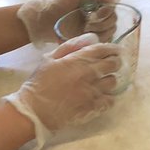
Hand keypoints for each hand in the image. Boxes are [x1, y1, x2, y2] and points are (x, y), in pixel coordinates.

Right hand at [3, 36, 120, 149]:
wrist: (33, 111)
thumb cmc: (38, 83)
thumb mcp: (49, 59)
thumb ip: (69, 47)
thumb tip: (88, 39)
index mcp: (77, 60)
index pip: (102, 49)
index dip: (112, 48)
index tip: (116, 50)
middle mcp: (88, 74)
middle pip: (113, 64)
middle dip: (114, 62)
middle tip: (111, 64)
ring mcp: (92, 92)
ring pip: (113, 82)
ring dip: (109, 80)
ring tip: (103, 82)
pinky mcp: (92, 107)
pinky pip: (110, 101)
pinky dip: (108, 98)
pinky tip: (102, 98)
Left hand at [17, 0, 119, 49]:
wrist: (43, 19)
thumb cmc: (59, 2)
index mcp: (98, 3)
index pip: (113, 8)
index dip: (107, 11)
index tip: (97, 12)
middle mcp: (99, 15)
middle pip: (113, 21)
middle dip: (102, 23)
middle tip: (88, 23)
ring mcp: (94, 29)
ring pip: (110, 32)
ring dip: (99, 32)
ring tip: (84, 30)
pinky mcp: (89, 40)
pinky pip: (101, 42)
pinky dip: (97, 41)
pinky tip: (85, 37)